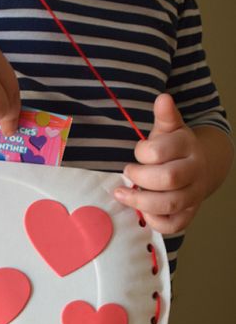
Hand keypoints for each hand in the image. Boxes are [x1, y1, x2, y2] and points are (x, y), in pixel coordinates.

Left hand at [114, 94, 208, 233]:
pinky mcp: (189, 214)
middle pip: (168, 179)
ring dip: (140, 201)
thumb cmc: (174, 149)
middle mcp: (195, 172)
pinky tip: (143, 211)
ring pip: (169, 204)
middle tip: (127, 173)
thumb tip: (162, 98)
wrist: (201, 167)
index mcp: (188, 147)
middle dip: (140, 178)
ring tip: (122, 194)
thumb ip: (165, 117)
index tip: (137, 154)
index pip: (162, 151)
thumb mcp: (169, 130)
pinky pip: (174, 225)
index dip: (143, 153)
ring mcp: (194, 195)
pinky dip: (155, 221)